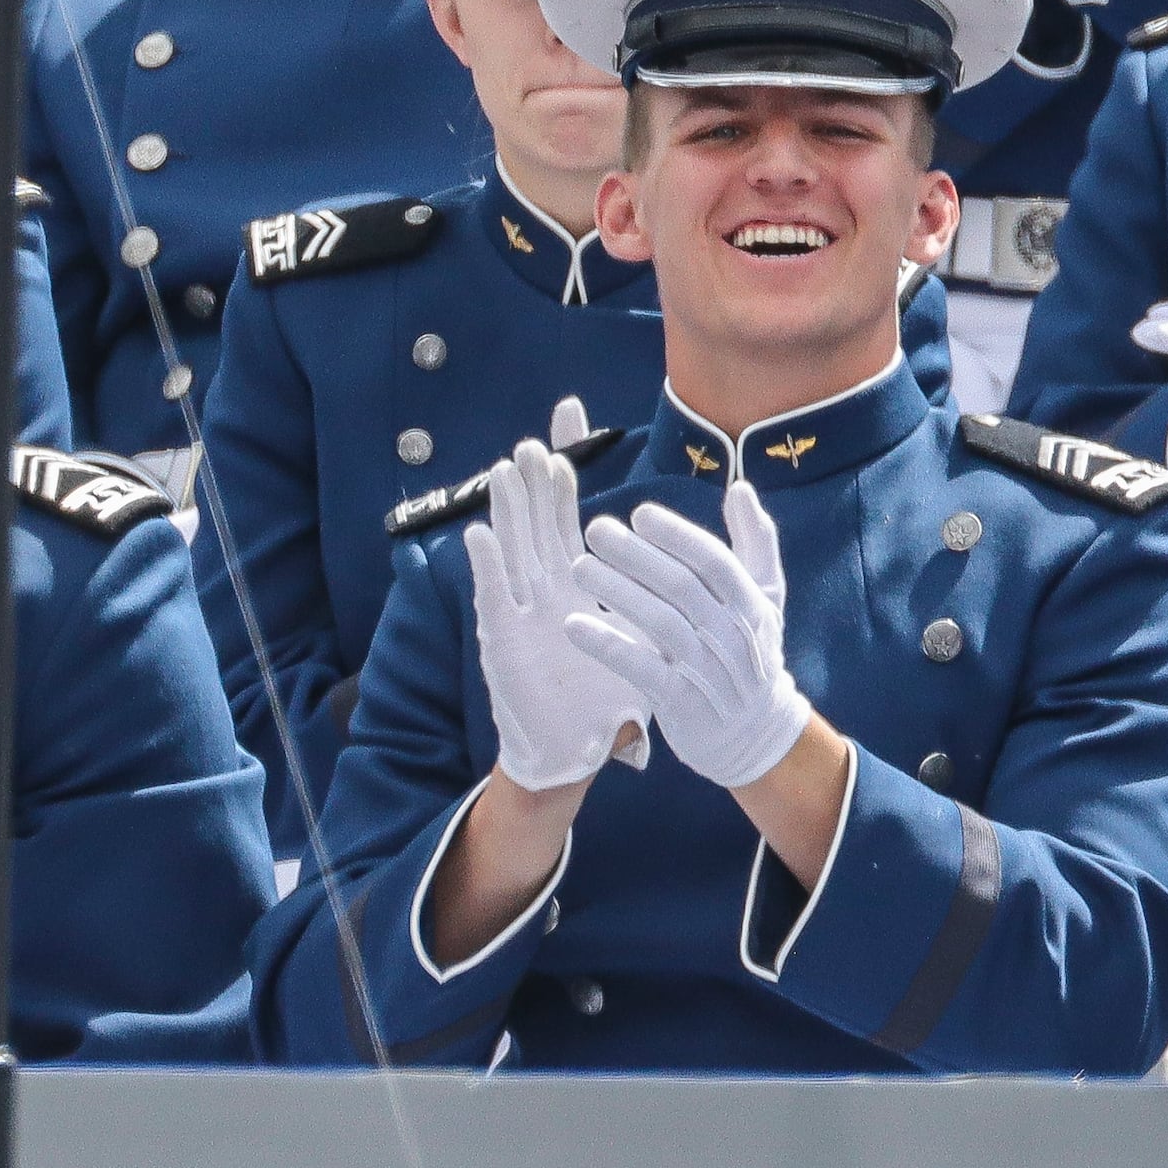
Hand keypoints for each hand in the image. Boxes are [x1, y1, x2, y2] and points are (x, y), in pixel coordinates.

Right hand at [473, 415, 640, 790]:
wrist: (575, 752)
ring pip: (513, 548)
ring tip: (508, 470)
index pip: (571, 508)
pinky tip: (480, 535)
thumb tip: (687, 560)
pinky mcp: (503, 641)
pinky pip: (493, 597)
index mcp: (577, 580)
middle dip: (537, 479)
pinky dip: (486, 567)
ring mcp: (520, 611)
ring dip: (509, 510)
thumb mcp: (644, 640)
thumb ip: (658, 598)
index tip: (568, 414)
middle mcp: (544, 587)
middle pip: (538, 519)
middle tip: (538, 439)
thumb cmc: (608, 699)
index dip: (567, 464)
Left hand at [566, 481, 812, 791]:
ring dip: (617, 592)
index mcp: (752, 603)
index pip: (715, 562)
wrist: (754, 735)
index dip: (678, 536)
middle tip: (595, 529)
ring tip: (578, 566)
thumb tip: (740, 488)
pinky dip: (609, 646)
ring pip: (660, 625)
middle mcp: (734, 635)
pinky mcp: (683, 704)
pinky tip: (573, 625)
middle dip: (637, 556)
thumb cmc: (751, 652)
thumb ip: (756, 542)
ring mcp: (710, 672)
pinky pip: (643, 670)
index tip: (639, 514)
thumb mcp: (766, 598)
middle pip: (682, 588)